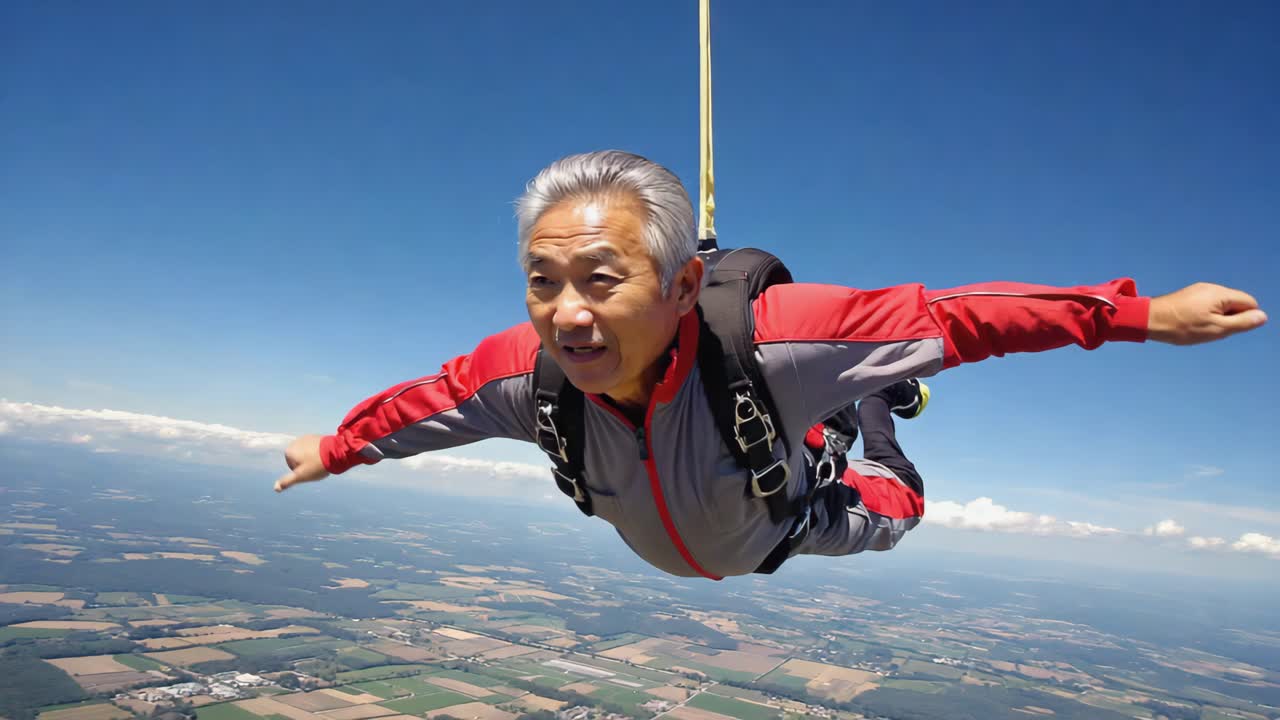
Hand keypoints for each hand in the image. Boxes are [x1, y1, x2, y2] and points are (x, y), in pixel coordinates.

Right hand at [275, 434, 329, 491]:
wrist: (336, 452)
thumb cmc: (316, 465)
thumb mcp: (301, 476)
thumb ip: (287, 481)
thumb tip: (275, 488)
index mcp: (289, 450)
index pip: (292, 466)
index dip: (300, 471)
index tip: (309, 470)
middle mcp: (296, 442)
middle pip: (299, 459)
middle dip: (306, 464)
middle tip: (316, 466)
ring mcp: (306, 438)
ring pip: (307, 454)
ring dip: (313, 459)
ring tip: (321, 461)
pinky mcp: (316, 437)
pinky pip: (315, 448)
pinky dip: (318, 453)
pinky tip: (325, 456)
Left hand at [1147, 282, 1266, 345]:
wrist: (1148, 320)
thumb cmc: (1182, 326)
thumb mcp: (1217, 329)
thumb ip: (1242, 323)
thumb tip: (1262, 316)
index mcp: (1221, 293)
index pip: (1249, 303)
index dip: (1244, 318)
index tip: (1226, 328)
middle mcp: (1211, 287)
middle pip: (1235, 303)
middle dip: (1229, 319)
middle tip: (1210, 329)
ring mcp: (1199, 290)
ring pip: (1220, 306)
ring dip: (1216, 319)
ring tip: (1198, 328)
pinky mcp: (1188, 296)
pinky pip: (1206, 306)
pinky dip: (1204, 316)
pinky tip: (1190, 325)